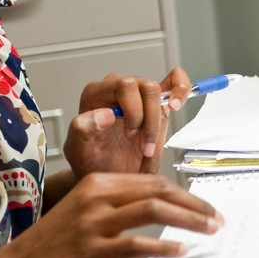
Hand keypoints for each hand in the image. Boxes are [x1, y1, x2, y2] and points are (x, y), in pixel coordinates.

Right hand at [0, 172, 221, 257]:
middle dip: (194, 203)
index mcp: (96, 182)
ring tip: (208, 230)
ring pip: (154, 210)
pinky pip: (137, 244)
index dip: (184, 192)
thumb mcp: (82, 210)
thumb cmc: (49, 244)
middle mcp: (97, 195)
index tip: (204, 205)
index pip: (152, 180)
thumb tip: (158, 206)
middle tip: (215, 217)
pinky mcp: (93, 250)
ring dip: (188, 220)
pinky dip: (162, 246)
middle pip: (158, 190)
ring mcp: (95, 222)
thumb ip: (115, 204)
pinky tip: (179, 250)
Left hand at [64, 68, 196, 176]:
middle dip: (148, 120)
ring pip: (159, 90)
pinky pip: (172, 81)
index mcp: (96, 94)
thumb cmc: (91, 162)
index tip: (131, 134)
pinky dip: (180, 88)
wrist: (106, 176)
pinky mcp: (155, 104)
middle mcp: (117, 90)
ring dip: (158, 121)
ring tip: (148, 144)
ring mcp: (137, 96)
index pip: (124, 85)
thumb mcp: (78, 151)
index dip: (133, 110)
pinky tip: (176, 104)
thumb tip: (106, 114)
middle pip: (145, 87)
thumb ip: (83, 129)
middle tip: (141, 145)